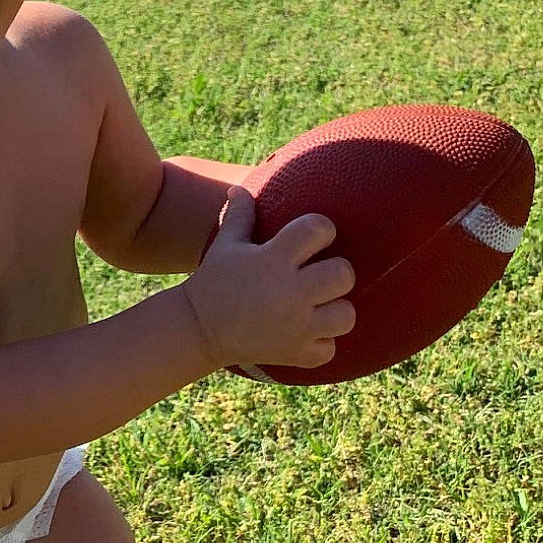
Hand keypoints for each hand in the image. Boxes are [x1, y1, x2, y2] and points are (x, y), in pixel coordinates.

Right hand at [181, 187, 355, 371]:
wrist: (196, 330)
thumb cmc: (214, 282)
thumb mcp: (225, 246)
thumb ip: (240, 215)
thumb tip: (239, 187)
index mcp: (273, 260)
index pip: (319, 230)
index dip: (321, 230)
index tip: (313, 238)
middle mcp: (290, 293)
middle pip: (344, 274)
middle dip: (335, 272)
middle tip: (319, 275)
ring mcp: (296, 327)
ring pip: (346, 315)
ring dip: (335, 309)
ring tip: (319, 306)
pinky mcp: (295, 354)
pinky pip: (329, 348)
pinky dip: (321, 343)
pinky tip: (307, 334)